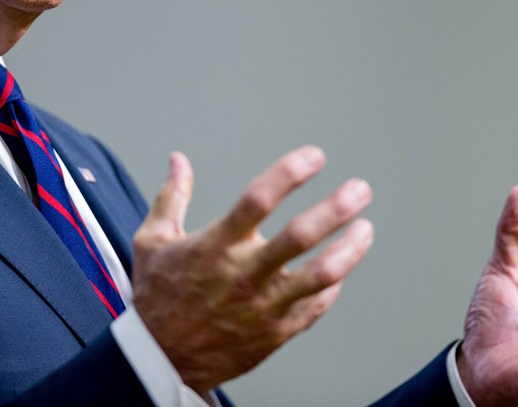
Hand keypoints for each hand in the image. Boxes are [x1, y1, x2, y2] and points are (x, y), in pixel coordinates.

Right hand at [131, 146, 373, 393]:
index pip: (258, 199)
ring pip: (320, 274)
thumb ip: (171, 197)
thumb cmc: (157, 298)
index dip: (290, 173)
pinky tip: (340, 268)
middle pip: (300, 235)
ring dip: (350, 249)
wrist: (159, 360)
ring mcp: (264, 305)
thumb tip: (178, 160)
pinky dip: (333, 285)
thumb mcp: (152, 241)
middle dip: (337, 209)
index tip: (314, 156)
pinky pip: (316, 306)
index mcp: (216, 245)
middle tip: (360, 190)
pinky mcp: (276, 332)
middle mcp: (244, 273)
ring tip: (366, 229)